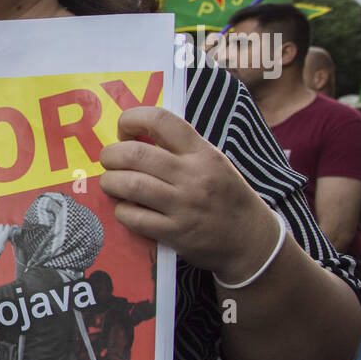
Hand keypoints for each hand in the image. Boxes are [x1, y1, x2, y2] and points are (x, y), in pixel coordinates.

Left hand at [0, 224, 12, 251]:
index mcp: (4, 234)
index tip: (8, 229)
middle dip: (2, 227)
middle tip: (3, 231)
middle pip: (1, 225)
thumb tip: (6, 236)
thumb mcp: (5, 242)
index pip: (7, 226)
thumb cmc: (0, 248)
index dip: (8, 227)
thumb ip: (5, 237)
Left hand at [100, 106, 280, 280]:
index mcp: (203, 153)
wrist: (250, 240)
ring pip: (130, 185)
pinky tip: (125, 208)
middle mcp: (194, 176)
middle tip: (109, 161)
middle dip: (111, 155)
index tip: (124, 131)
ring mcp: (184, 205)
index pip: (161, 120)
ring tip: (111, 183)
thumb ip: (180, 149)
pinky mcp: (175, 232)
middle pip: (135, 154)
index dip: (132, 119)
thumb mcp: (213, 162)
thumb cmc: (226, 197)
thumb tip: (134, 137)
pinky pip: (134, 217)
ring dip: (110, 182)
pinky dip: (121, 210)